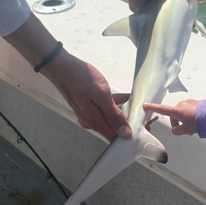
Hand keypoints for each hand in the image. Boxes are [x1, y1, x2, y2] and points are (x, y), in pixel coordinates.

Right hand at [1, 15, 131, 141]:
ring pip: (109, 118)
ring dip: (122, 112)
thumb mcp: (102, 96)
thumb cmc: (80, 78)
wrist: (61, 67)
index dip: (130, 135)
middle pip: (113, 129)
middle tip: (143, 115)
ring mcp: (88, 114)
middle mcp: (90, 122)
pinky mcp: (87, 106)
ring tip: (136, 104)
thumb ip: (114, 116)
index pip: (115, 137)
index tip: (143, 128)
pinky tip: (124, 97)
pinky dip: (114, 105)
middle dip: (128, 123)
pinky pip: (104, 110)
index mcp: (95, 122)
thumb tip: (125, 134)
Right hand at [143, 99, 198, 135]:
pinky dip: (190, 117)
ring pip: (182, 114)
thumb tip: (176, 130)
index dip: (153, 108)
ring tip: (193, 129)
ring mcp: (189, 103)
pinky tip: (197, 123)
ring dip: (184, 122)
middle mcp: (181, 105)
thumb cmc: (199, 121)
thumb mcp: (187, 130)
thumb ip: (178, 131)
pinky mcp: (195, 103)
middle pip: (174, 115)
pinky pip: (189, 111)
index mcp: (177, 111)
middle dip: (177, 124)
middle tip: (185, 132)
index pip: (162, 109)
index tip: (145, 105)